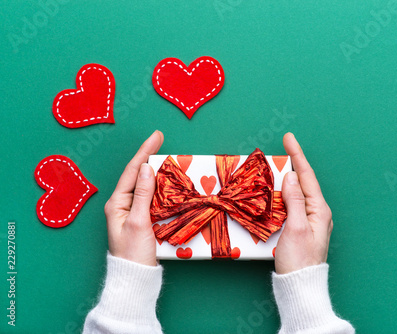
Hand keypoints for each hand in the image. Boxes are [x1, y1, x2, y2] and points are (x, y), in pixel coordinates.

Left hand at [104, 130, 163, 266]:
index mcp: (117, 203)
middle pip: (138, 175)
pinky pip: (151, 197)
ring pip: (146, 185)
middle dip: (149, 157)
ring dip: (156, 171)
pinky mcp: (142, 219)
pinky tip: (168, 182)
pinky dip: (161, 187)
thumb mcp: (140, 222)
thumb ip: (144, 194)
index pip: (132, 170)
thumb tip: (147, 168)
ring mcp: (132, 212)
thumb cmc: (134, 253)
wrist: (135, 278)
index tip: (157, 136)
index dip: (145, 151)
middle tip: (162, 141)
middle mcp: (123, 205)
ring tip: (167, 157)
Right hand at [274, 133, 333, 274]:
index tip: (289, 138)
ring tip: (275, 165)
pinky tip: (275, 190)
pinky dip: (282, 193)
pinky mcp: (300, 227)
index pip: (306, 176)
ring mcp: (309, 220)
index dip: (297, 155)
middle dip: (292, 163)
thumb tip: (289, 177)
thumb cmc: (298, 260)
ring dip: (286, 177)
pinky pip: (291, 203)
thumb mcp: (295, 227)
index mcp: (319, 209)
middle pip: (302, 181)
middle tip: (281, 148)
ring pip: (296, 192)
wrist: (299, 285)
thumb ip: (294, 200)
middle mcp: (317, 212)